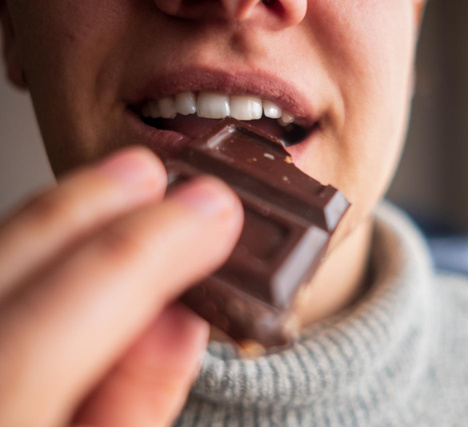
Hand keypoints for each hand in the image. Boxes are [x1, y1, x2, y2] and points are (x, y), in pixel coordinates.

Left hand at [0, 147, 242, 425]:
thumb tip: (179, 316)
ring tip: (114, 191)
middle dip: (90, 208)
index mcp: (12, 410)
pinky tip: (58, 240)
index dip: (160, 244)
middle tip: (153, 175)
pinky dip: (19, 249)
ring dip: (50, 220)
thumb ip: (140, 402)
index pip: (84, 303)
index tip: (215, 211)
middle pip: (10, 264)